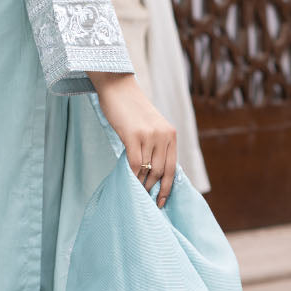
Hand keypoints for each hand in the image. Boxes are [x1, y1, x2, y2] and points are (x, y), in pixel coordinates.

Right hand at [87, 72, 177, 208]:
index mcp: (171, 135)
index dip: (167, 187)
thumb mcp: (151, 126)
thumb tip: (153, 174)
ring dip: (141, 183)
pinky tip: (128, 180)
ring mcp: (149, 135)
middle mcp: (164, 135)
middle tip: (144, 198)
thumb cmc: (131, 110)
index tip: (161, 202)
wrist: (118, 88)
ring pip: (147, 169)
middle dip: (152, 188)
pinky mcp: (133, 135)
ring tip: (135, 191)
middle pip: (161, 171)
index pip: (173, 168)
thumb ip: (156, 146)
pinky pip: (134, 163)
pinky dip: (132, 175)